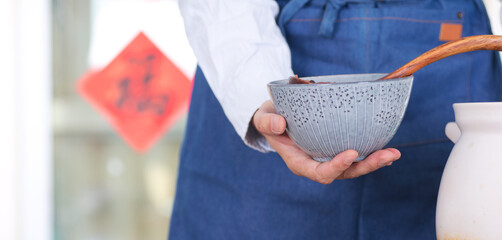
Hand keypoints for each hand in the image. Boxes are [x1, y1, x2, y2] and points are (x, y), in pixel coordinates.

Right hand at [252, 100, 400, 183]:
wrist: (277, 118)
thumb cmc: (270, 119)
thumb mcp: (263, 118)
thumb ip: (267, 122)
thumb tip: (279, 124)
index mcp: (299, 162)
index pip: (319, 172)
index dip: (336, 167)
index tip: (351, 153)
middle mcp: (317, 164)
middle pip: (344, 173)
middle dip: (366, 166)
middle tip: (387, 155)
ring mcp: (328, 157)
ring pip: (354, 167)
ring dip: (374, 161)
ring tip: (394, 154)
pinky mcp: (336, 148)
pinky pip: (356, 155)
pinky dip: (372, 152)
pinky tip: (388, 147)